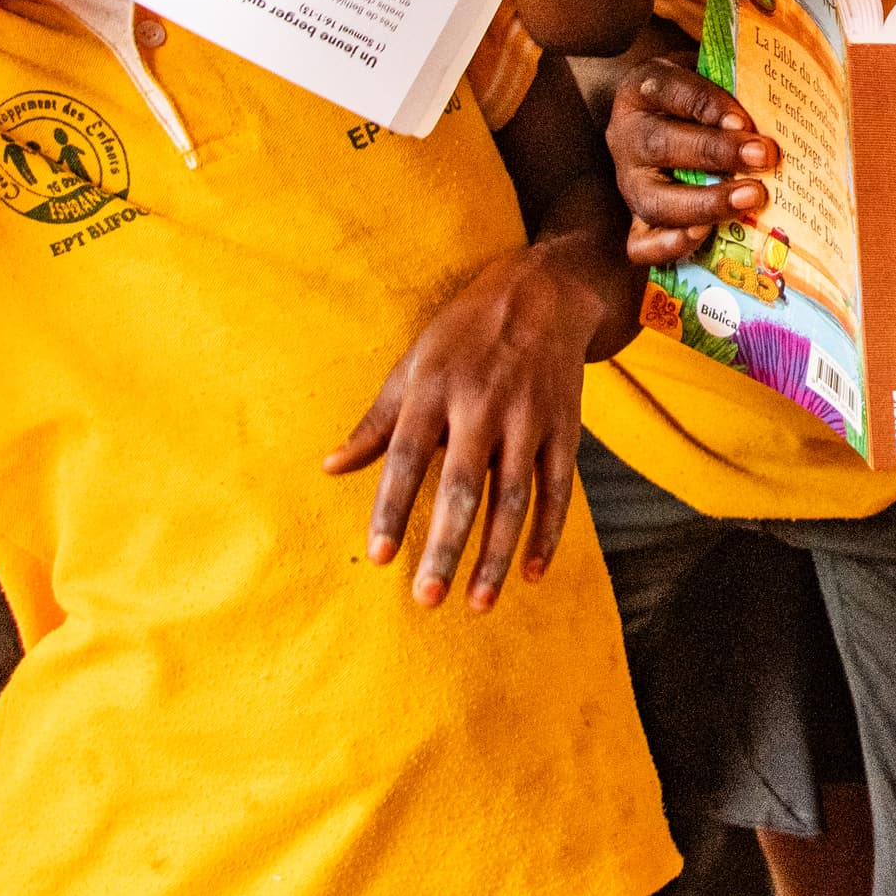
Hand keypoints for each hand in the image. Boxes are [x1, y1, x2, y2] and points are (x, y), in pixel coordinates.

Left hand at [324, 240, 612, 608]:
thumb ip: (376, 422)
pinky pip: (557, 489)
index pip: (408, 457)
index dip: (392, 508)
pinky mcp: (565, 427)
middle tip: (427, 597)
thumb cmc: (464, 333)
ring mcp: (529, 417)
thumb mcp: (414, 364)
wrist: (545, 292)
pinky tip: (531, 573)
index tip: (378, 557)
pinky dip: (547, 533)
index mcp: (436, 388)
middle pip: (463, 486)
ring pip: (513, 496)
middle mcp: (483, 404)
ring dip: (495, 554)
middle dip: (445, 545)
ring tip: (478, 603)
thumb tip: (330, 468)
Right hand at [606, 52, 778, 268]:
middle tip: (762, 157)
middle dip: (715, 153)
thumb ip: (740, 92)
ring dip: (705, 203)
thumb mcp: (715, 78)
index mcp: (644, 88)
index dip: (707, 105)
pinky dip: (670, 245)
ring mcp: (627, 181)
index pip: (672, 90)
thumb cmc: (705, 100)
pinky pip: (640, 243)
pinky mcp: (633, 220)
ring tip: (751, 198)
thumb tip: (782, 118)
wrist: (673, 122)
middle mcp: (627, 134)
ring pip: (652, 199)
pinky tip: (706, 237)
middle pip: (660, 144)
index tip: (744, 120)